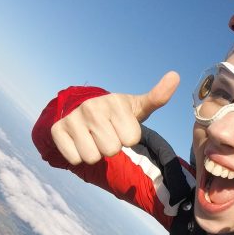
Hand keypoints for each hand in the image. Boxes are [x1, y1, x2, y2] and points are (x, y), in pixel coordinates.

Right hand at [50, 71, 178, 164]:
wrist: (82, 111)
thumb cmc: (116, 114)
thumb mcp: (137, 107)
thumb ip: (157, 96)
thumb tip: (176, 76)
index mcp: (114, 102)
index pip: (131, 138)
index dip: (128, 137)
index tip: (121, 127)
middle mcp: (92, 107)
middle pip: (112, 149)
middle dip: (111, 146)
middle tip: (107, 134)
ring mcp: (73, 118)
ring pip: (92, 157)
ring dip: (95, 153)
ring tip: (93, 138)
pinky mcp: (57, 130)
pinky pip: (74, 159)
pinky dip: (78, 156)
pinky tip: (79, 142)